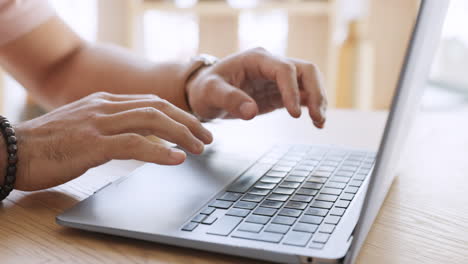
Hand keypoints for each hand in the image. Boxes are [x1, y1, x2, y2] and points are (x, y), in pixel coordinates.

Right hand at [12, 92, 212, 190]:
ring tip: (200, 148)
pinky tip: (177, 158)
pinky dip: (159, 151)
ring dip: (181, 134)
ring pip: (151, 121)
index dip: (179, 113)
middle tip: (208, 136)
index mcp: (105, 101)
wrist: (11, 150)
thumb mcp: (85, 127)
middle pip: (158, 107)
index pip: (152, 101)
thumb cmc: (48, 144)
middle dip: (188, 121)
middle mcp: (105, 106)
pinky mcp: (92, 143)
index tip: (195, 126)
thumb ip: (111, 126)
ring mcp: (99, 123)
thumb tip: (139, 138)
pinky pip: (134, 144)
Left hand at [186, 47, 327, 127]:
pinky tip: (317, 122)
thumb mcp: (210, 92)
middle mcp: (271, 65)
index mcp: (256, 59)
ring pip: (309, 82)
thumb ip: (229, 99)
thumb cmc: (206, 88)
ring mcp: (277, 78)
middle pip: (305, 70)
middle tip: (317, 117)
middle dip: (315, 92)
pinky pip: (302, 96)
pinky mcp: (279, 93)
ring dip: (318, 100)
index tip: (294, 113)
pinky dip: (312, 107)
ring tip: (319, 122)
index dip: (292, 90)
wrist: (205, 93)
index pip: (284, 69)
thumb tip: (251, 112)